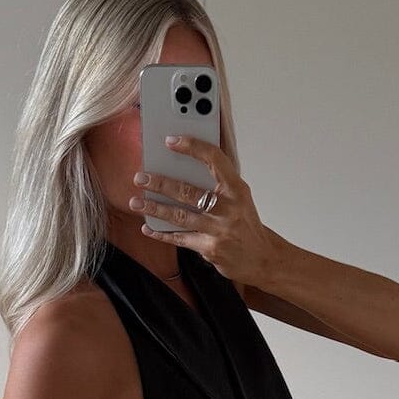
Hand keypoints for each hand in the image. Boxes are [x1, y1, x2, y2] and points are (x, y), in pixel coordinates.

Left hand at [129, 134, 273, 287]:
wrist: (263, 258)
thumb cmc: (246, 224)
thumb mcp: (240, 197)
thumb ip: (218, 183)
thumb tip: (183, 167)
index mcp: (237, 189)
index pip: (214, 160)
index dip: (192, 147)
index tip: (171, 141)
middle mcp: (229, 208)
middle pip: (188, 191)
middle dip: (160, 183)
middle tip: (140, 177)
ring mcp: (219, 230)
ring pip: (180, 216)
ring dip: (155, 208)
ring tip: (136, 202)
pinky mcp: (211, 249)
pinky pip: (180, 239)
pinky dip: (162, 234)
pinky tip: (147, 228)